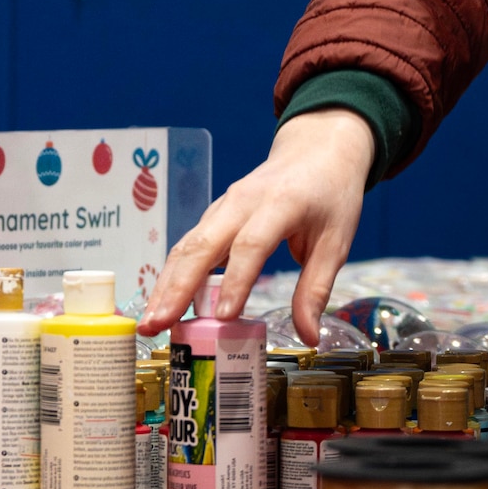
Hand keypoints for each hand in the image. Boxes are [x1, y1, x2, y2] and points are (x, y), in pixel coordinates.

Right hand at [137, 109, 370, 346]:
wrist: (315, 150)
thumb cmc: (330, 195)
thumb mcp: (337, 242)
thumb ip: (316, 288)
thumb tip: (308, 337)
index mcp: (279, 204)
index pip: (250, 245)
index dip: (235, 281)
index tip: (224, 317)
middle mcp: (241, 202)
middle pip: (201, 245)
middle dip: (177, 288)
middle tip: (158, 325)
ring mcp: (222, 206)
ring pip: (186, 246)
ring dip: (165, 284)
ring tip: (150, 322)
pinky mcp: (214, 215)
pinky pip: (188, 245)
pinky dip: (173, 275)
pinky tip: (163, 302)